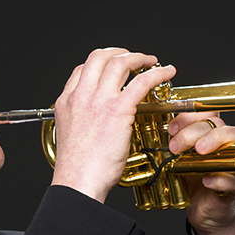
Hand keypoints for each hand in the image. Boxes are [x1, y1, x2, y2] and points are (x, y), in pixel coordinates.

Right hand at [50, 49, 175, 202]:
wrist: (78, 182)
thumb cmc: (79, 169)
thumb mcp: (72, 137)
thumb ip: (84, 122)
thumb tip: (101, 123)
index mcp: (66, 102)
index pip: (81, 70)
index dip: (100, 64)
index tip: (113, 67)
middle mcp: (80, 96)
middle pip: (99, 57)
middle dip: (119, 52)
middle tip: (134, 58)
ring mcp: (98, 100)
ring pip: (120, 61)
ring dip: (139, 57)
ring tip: (152, 61)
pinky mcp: (118, 109)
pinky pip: (142, 81)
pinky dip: (158, 72)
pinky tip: (167, 73)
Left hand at [167, 111, 234, 234]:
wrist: (202, 211)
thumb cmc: (192, 182)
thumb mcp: (178, 160)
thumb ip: (174, 144)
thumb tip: (160, 132)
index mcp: (210, 135)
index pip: (207, 114)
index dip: (189, 116)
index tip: (171, 129)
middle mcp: (225, 145)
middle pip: (218, 125)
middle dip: (194, 132)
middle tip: (175, 147)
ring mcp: (234, 163)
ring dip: (214, 142)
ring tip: (197, 153)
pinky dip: (220, 179)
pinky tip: (206, 181)